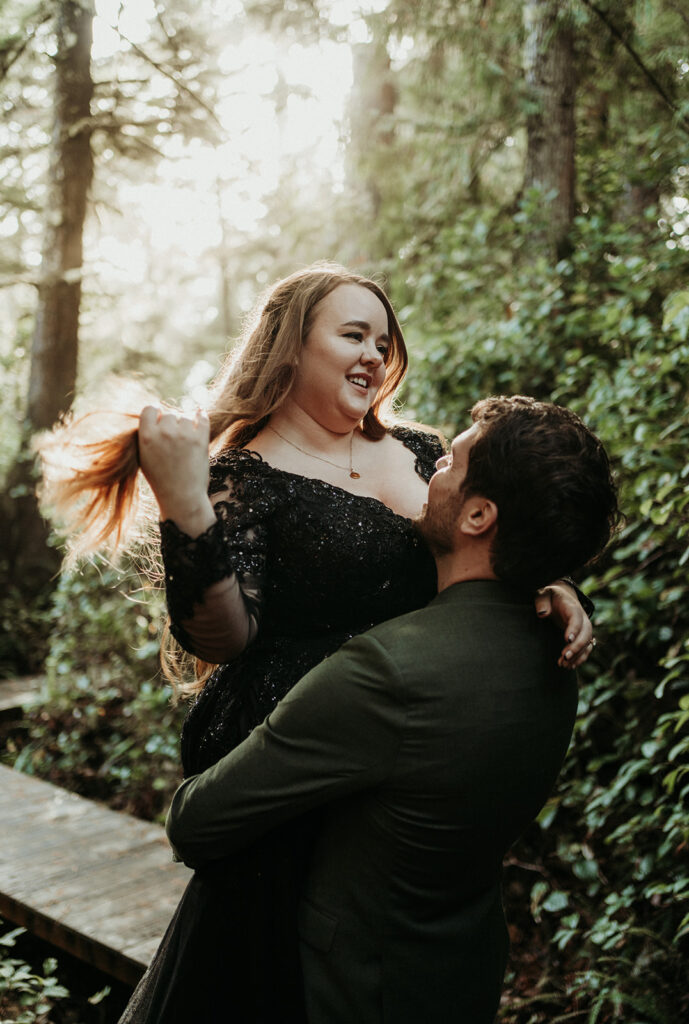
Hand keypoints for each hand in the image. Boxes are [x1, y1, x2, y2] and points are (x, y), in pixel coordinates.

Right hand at [138, 406, 214, 533]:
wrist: (181, 497)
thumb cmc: (161, 479)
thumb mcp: (144, 457)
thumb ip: (147, 435)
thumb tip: (157, 414)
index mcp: (146, 437)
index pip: (150, 409)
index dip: (156, 413)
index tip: (160, 419)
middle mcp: (164, 433)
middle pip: (170, 413)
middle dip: (172, 422)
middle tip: (175, 437)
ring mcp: (183, 435)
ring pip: (186, 415)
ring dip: (186, 423)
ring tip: (186, 438)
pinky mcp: (200, 440)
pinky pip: (202, 418)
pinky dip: (201, 416)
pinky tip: (199, 416)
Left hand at [535, 582, 594, 668]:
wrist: (561, 597)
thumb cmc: (550, 597)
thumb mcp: (544, 594)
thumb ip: (542, 602)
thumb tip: (542, 614)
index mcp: (572, 607)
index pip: (576, 618)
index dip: (574, 629)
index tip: (567, 640)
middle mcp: (582, 618)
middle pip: (586, 633)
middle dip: (577, 647)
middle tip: (564, 657)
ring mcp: (584, 628)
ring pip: (587, 643)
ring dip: (578, 656)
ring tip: (564, 665)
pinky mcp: (582, 636)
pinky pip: (586, 649)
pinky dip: (580, 658)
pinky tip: (569, 666)